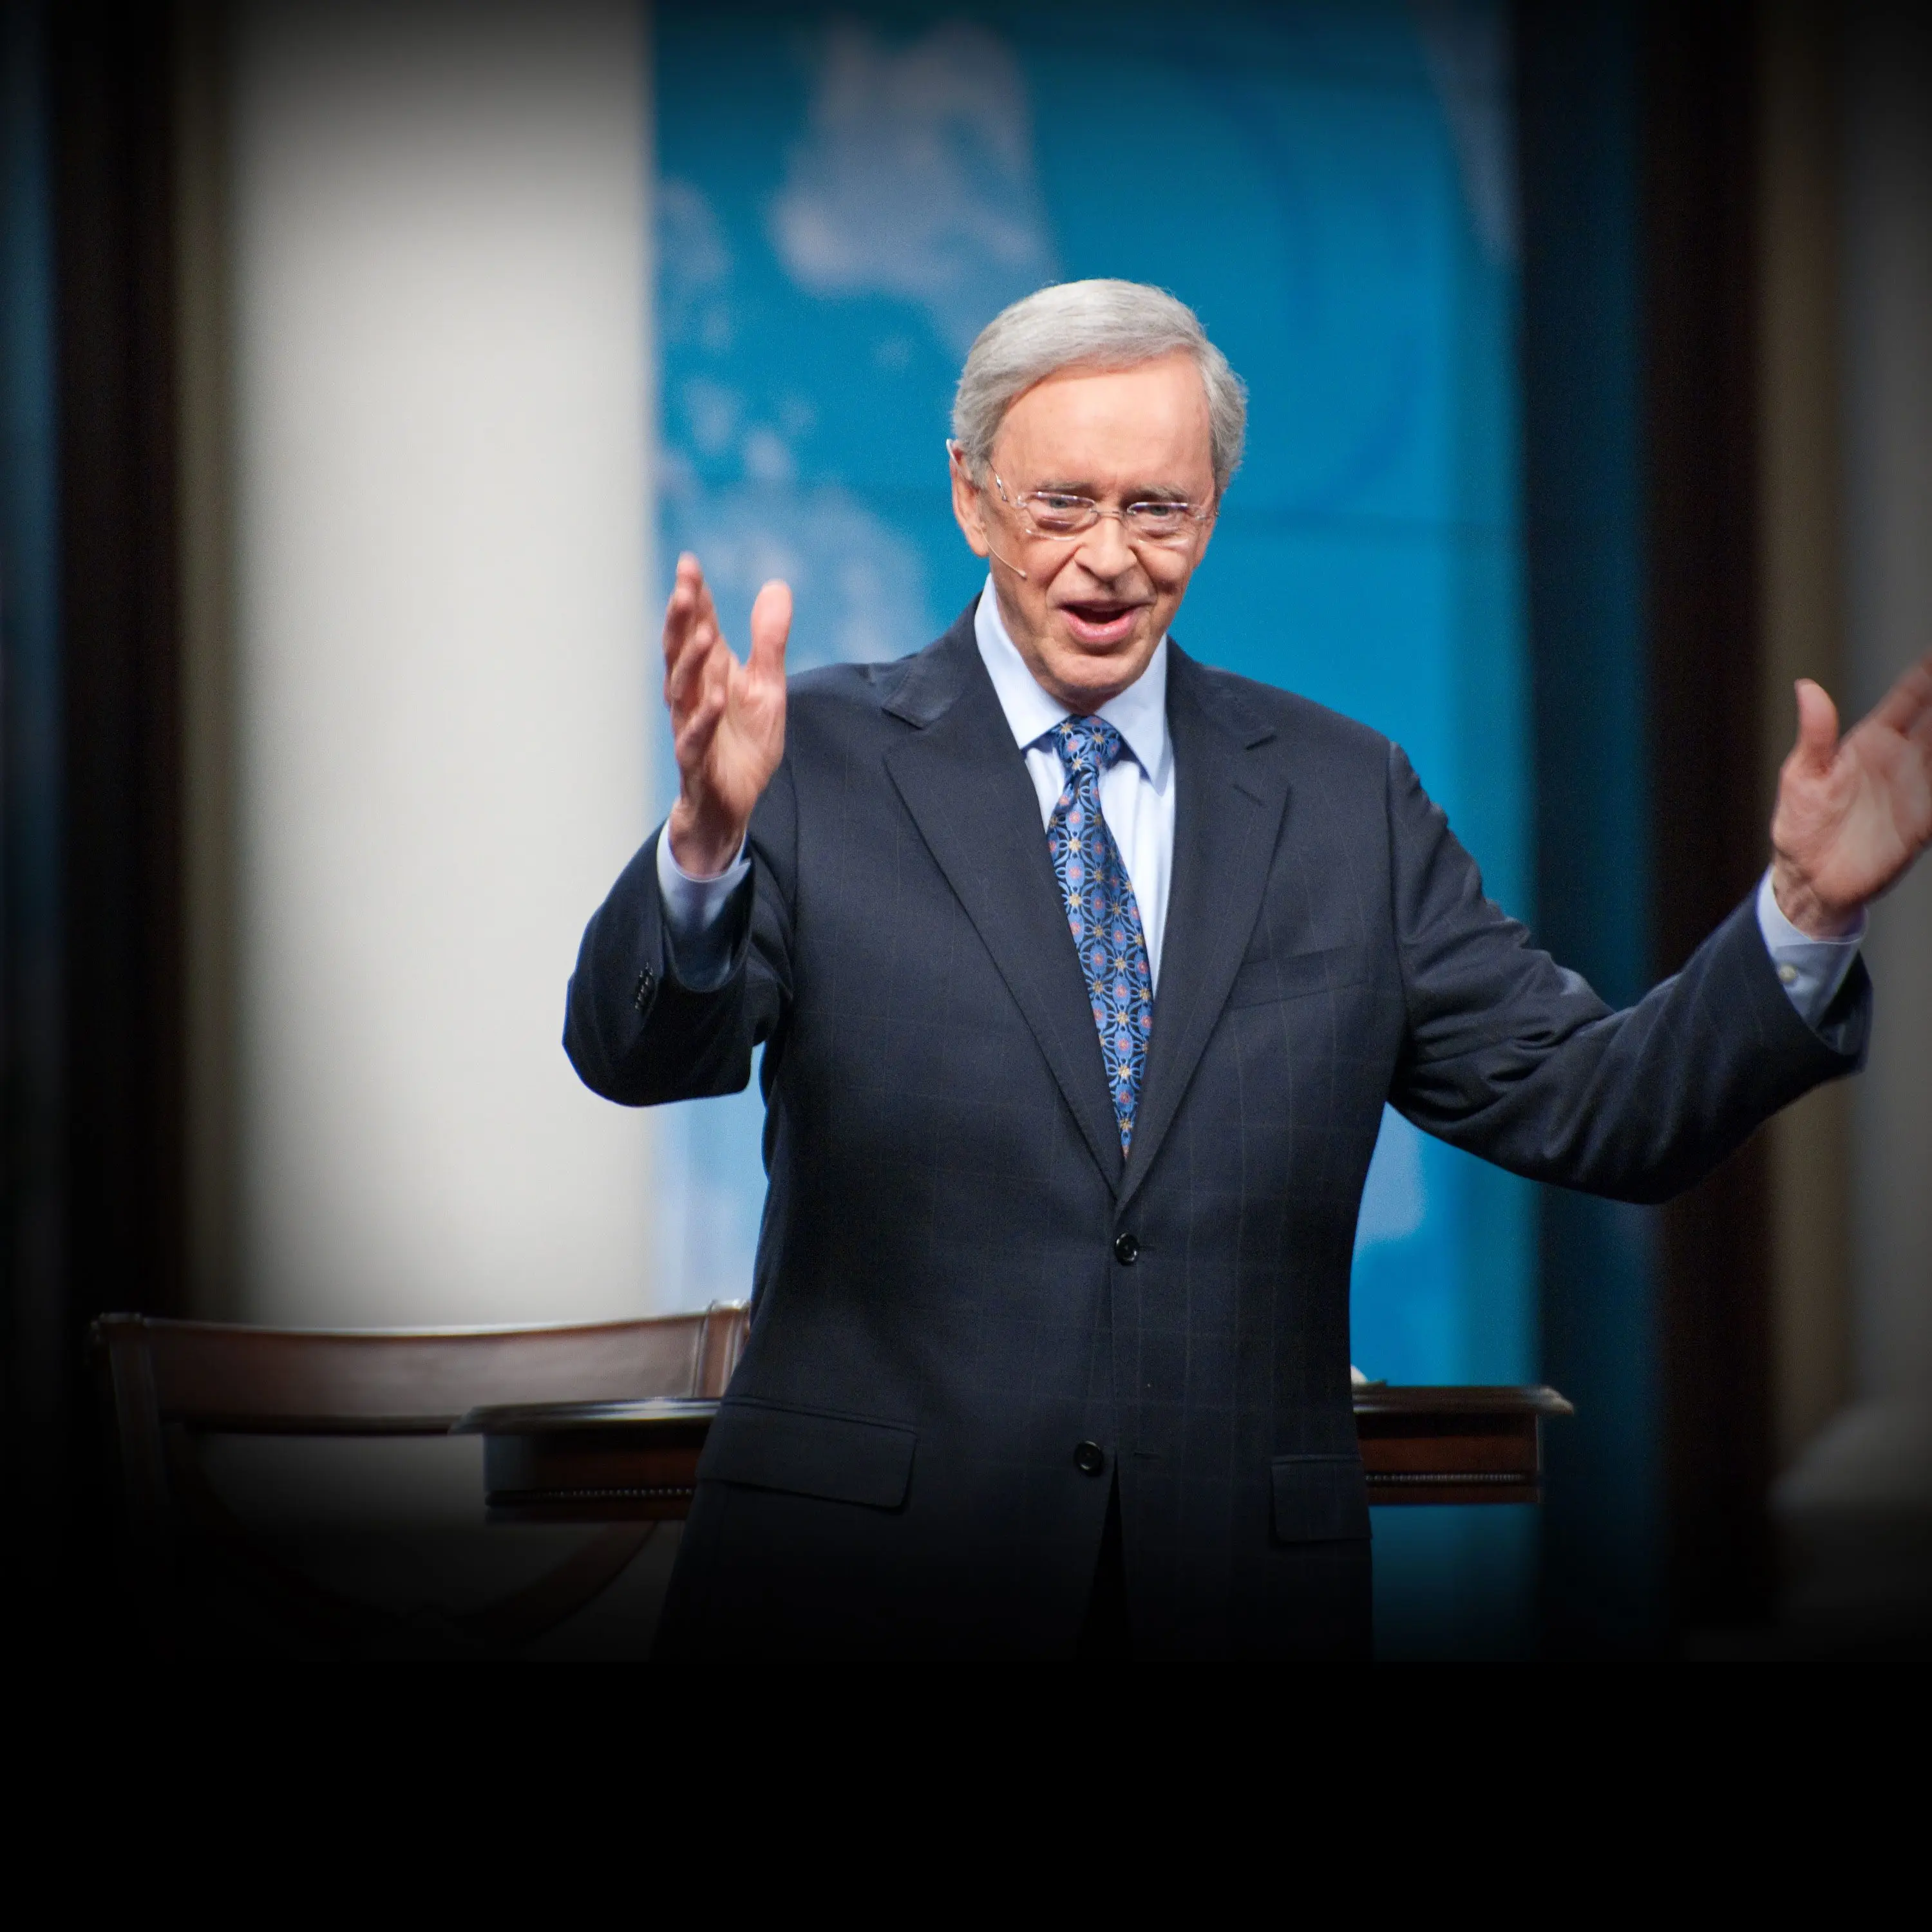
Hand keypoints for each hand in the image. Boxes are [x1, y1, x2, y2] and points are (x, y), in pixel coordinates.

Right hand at [662, 553, 789, 876]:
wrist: (731, 803)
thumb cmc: (743, 742)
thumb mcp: (767, 685)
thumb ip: (769, 640)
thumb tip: (777, 585)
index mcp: (708, 673)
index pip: (697, 627)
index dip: (694, 597)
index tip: (689, 562)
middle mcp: (692, 695)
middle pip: (680, 651)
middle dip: (681, 619)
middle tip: (684, 586)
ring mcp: (690, 727)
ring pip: (682, 690)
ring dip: (690, 662)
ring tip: (702, 634)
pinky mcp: (696, 761)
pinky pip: (695, 738)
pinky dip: (704, 718)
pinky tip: (716, 698)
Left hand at [1770, 653, 1931, 935]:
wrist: (1808, 880)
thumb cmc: (1800, 826)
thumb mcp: (1802, 775)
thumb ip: (1815, 733)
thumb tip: (1806, 687)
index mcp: (1871, 742)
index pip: (1909, 699)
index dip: (1927, 673)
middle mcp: (1901, 761)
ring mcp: (1917, 789)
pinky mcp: (1924, 821)